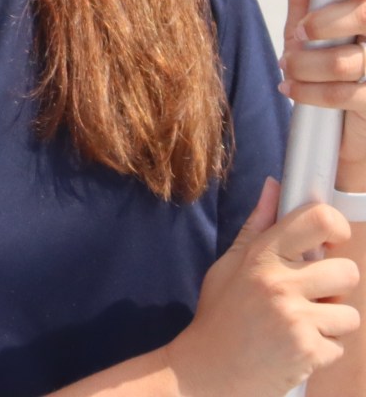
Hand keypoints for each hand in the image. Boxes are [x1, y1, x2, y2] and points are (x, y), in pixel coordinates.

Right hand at [162, 180, 357, 394]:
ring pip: (350, 314)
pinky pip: (340, 346)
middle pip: (347, 271)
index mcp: (261, 256)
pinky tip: (295, 350)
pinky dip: (323, 351)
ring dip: (331, 324)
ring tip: (300, 327)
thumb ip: (257, 226)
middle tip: (311, 296)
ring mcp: (295, 318)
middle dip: (335, 287)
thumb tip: (276, 186)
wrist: (208, 371)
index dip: (335, 226)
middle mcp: (280, 282)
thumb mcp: (229, 266)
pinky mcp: (308, 351)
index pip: (317, 220)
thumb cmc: (220, 316)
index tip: (332, 239)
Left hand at [284, 0, 365, 186]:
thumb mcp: (308, 35)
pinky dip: (309, 92)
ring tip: (288, 67)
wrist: (339, 133)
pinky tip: (292, 90)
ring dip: (304, 64)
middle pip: (364, 17)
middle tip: (299, 35)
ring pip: (345, 60)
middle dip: (320, 24)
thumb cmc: (328, 76)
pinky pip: (344, 93)